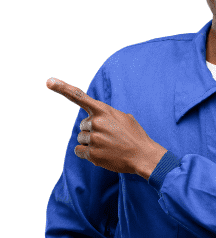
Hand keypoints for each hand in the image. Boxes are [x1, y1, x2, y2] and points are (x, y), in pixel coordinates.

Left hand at [46, 77, 167, 177]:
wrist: (144, 155)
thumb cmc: (134, 136)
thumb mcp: (123, 118)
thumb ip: (105, 115)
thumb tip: (92, 121)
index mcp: (104, 110)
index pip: (79, 96)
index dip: (62, 88)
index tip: (49, 81)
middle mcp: (96, 122)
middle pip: (83, 126)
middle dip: (92, 131)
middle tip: (109, 137)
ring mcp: (94, 138)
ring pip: (81, 139)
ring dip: (91, 143)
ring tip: (109, 146)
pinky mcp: (92, 154)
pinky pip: (80, 151)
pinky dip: (88, 154)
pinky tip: (103, 154)